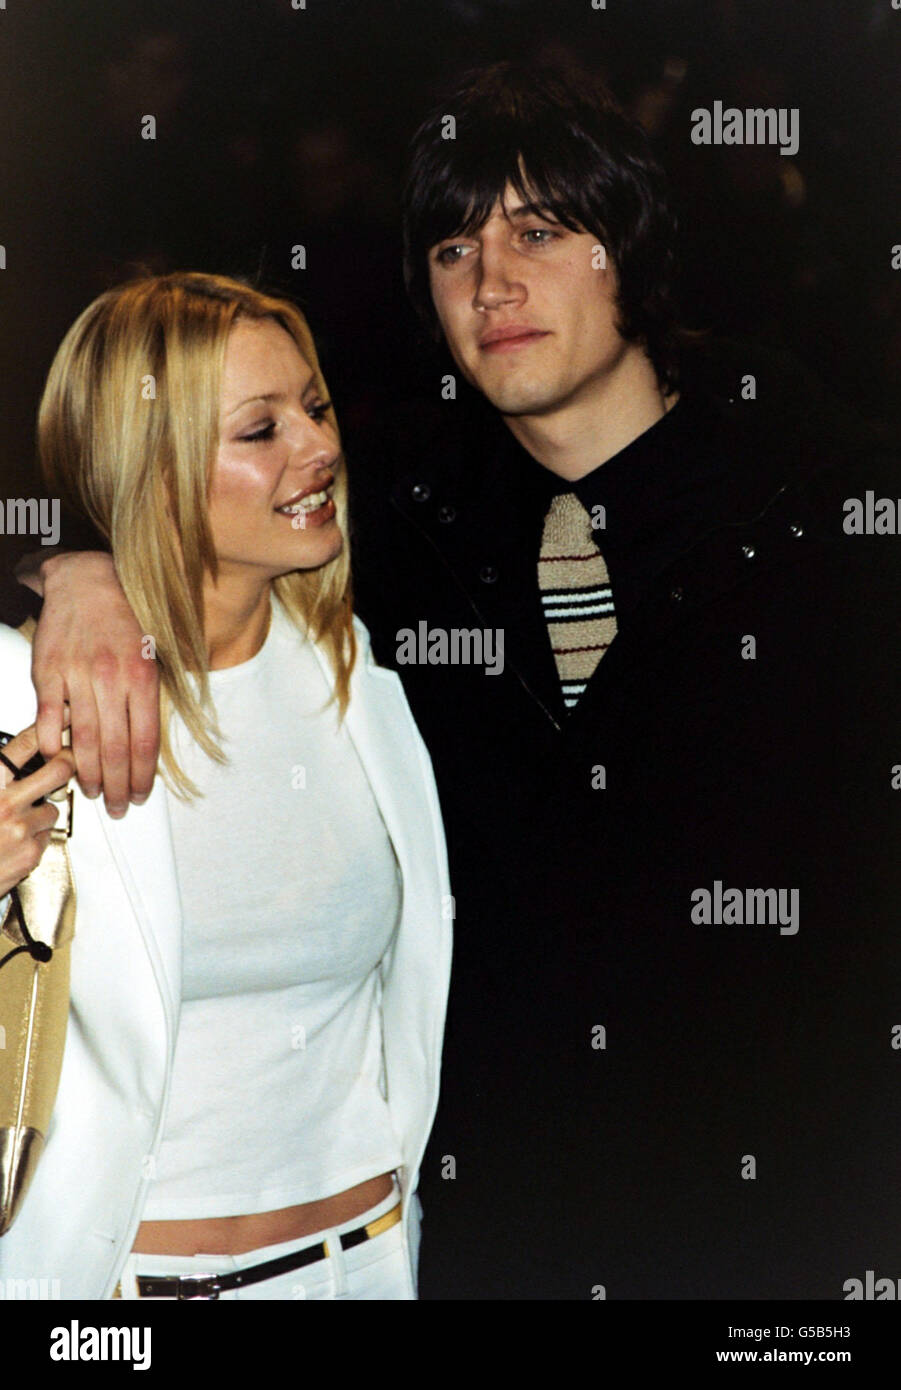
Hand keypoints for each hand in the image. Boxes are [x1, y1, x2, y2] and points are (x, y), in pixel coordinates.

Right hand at [0, 726, 74, 898]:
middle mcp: (5, 802)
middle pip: (57, 770)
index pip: (25, 745)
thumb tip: (7, 760)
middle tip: (65, 762)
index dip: (49, 727)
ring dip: (41, 812)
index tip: (63, 715)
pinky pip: (47, 835)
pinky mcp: (31, 852)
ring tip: (17, 821)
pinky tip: (14, 841)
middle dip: (66, 763)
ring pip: (53, 807)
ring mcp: (20, 828)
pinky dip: (35, 837)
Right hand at [32, 552, 159, 816]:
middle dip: (116, 786)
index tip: (139, 795)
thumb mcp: (152, 656)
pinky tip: (59, 758)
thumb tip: (146, 747)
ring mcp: (78, 676)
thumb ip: (149, 699)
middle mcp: (112, 679)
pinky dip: (53, 742)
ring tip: (91, 791)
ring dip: (87, 773)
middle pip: (115, 749)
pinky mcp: (48, 672)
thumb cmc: (124, 620)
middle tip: (115, 805)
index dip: (141, 777)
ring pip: (84, 739)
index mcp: (143, 678)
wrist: (87, 581)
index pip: (144, 742)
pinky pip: (50, 716)